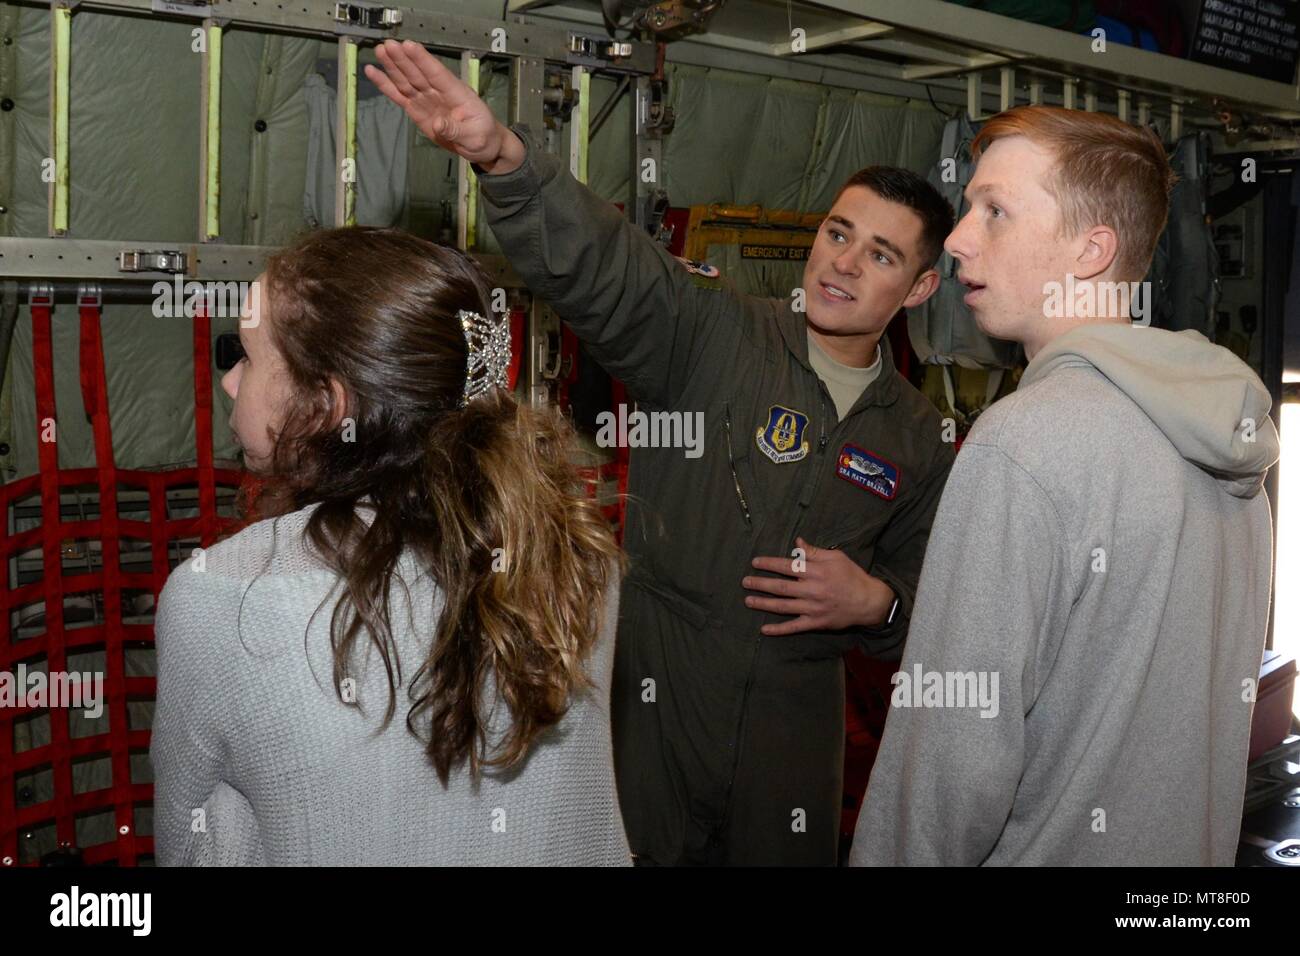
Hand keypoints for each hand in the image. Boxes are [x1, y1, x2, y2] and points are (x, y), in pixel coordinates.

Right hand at [365, 39, 523, 173]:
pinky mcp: (417, 110)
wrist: (482, 146)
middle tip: (388, 45)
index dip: (423, 60)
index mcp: (457, 94)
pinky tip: (374, 72)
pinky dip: (386, 85)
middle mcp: (439, 92)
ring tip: (380, 51)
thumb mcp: (475, 137)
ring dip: (393, 66)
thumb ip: (456, 130)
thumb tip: (438, 124)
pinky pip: (400, 96)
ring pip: (407, 81)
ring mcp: (427, 100)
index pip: (438, 74)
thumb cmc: (484, 138)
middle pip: (418, 74)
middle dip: (403, 60)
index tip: (409, 46)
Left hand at [743, 537, 894, 635]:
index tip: (755, 562)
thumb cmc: (852, 576)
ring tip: (748, 601)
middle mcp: (813, 590)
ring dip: (764, 604)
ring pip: (783, 606)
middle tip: (745, 582)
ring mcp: (813, 608)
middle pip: (781, 587)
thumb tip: (797, 542)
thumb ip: (814, 552)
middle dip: (761, 584)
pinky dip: (779, 630)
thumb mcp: (836, 558)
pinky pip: (794, 627)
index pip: (788, 566)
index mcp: (817, 572)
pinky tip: (764, 629)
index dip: (770, 564)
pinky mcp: (816, 623)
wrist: (869, 602)